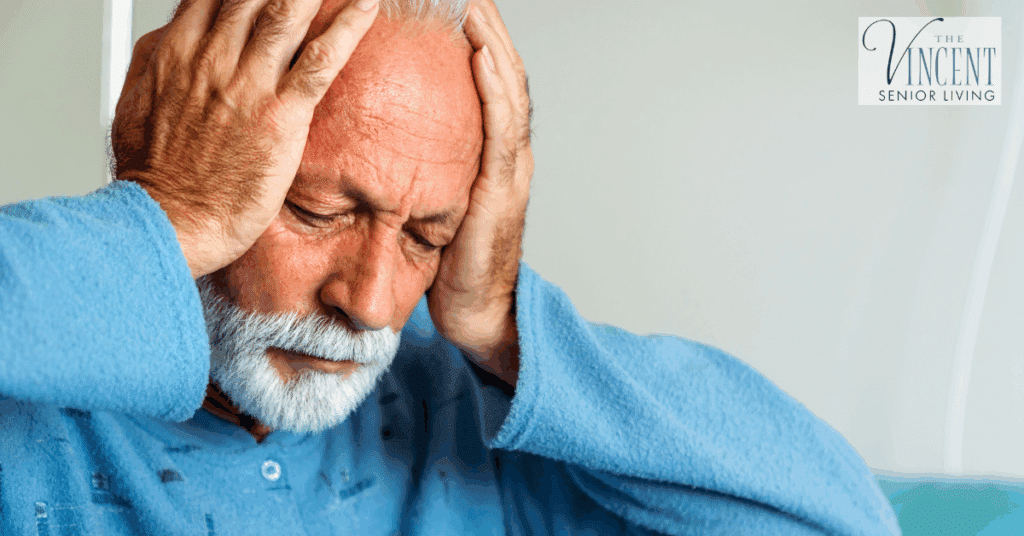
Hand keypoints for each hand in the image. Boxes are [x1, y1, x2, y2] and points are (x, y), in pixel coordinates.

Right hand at [111, 0, 379, 277]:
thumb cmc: (157, 176)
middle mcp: (212, 59)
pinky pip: (321, 59)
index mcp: (176, 53)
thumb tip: (171, 37)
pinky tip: (366, 6)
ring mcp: (248, 84)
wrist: (171, 221)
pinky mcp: (280, 114)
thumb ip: (157, 62)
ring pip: (286, 12)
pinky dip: (348, 26)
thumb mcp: (136, 104)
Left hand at [427, 0, 533, 387]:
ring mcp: (510, 167)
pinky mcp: (503, 188)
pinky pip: (502, 128)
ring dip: (493, 38)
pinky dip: (494, 86)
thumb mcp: (432, 200)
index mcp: (489, 149)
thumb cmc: (448, 260)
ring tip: (475, 0)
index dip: (474, 33)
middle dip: (486, 22)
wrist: (476, 311)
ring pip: (508, 87)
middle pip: (502, 69)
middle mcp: (506, 150)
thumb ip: (422, 166)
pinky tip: (481, 53)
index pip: (485, 77)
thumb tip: (382, 137)